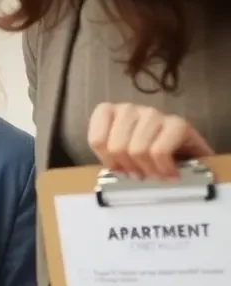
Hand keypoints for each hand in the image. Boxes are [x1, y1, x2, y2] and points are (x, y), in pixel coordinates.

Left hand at [87, 103, 213, 179]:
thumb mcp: (120, 155)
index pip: (97, 140)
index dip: (109, 161)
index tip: (120, 170)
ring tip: (155, 175)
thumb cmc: (145, 155)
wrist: (187, 155)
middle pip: (116, 147)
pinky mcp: (177, 122)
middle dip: (129, 169)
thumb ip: (110, 158)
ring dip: (147, 170)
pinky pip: (160, 152)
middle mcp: (128, 108)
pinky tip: (169, 174)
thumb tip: (115, 171)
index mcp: (109, 113)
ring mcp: (152, 113)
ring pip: (137, 150)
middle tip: (139, 176)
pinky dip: (163, 168)